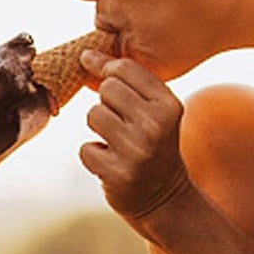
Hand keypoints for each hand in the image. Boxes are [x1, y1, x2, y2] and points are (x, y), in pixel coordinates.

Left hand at [77, 50, 191, 226]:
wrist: (165, 198)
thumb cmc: (153, 145)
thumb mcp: (153, 112)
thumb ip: (126, 83)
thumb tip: (86, 55)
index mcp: (168, 105)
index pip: (125, 69)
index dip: (108, 72)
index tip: (106, 83)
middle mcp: (155, 125)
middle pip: (107, 89)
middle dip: (106, 103)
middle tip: (120, 123)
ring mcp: (137, 150)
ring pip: (93, 115)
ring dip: (98, 129)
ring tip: (115, 143)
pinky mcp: (118, 173)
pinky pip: (85, 149)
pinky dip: (93, 156)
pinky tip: (111, 163)